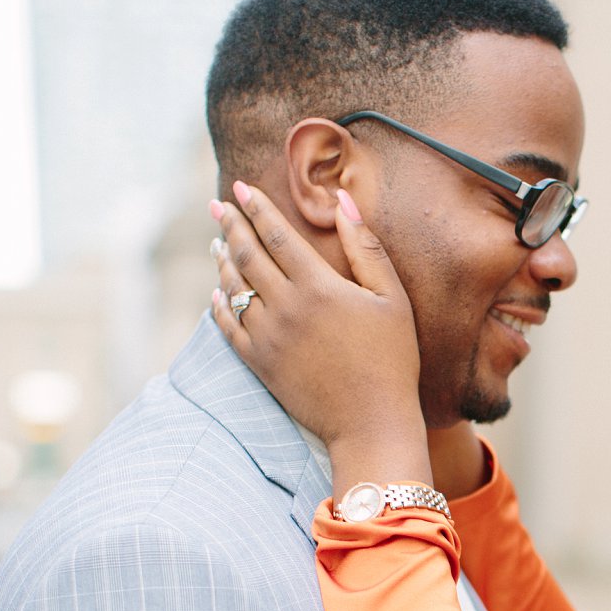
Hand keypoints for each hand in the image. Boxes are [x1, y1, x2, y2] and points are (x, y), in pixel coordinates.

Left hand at [210, 180, 427, 479]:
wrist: (372, 423)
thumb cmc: (392, 359)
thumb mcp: (392, 299)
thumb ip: (366, 248)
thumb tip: (342, 201)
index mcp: (318, 286)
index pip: (276, 233)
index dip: (256, 207)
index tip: (241, 188)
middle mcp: (285, 307)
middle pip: (248, 254)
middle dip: (231, 225)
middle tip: (217, 205)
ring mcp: (268, 337)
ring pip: (234, 287)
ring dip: (224, 260)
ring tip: (219, 242)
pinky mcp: (260, 364)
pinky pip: (228, 326)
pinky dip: (220, 304)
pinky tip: (218, 291)